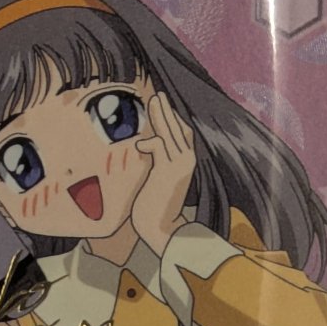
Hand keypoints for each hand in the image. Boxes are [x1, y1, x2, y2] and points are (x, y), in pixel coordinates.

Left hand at [130, 91, 195, 253]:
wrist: (163, 230)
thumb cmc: (157, 209)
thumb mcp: (160, 182)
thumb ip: (159, 166)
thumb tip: (151, 154)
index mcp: (185, 163)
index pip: (183, 135)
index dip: (174, 120)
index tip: (164, 107)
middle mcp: (186, 161)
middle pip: (178, 129)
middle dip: (167, 111)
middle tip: (158, 95)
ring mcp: (179, 166)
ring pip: (169, 134)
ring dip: (161, 116)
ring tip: (154, 100)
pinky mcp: (167, 172)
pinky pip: (160, 148)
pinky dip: (150, 143)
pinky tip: (140, 144)